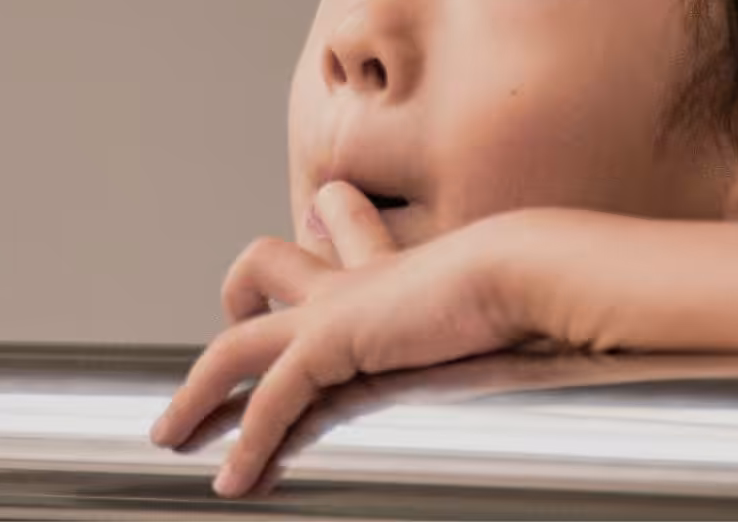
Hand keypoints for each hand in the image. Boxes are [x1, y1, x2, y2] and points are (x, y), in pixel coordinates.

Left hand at [149, 183, 535, 497]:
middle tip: (197, 382)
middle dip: (229, 317)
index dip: (304, 270)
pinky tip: (234, 483)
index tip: (273, 300)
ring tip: (170, 438)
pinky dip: (248, 443)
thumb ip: (513, 329)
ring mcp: (335, 308)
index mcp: (392, 269)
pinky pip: (270, 401)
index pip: (333, 254)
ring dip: (198, 393)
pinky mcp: (331, 341)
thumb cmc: (540, 295)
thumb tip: (567, 345)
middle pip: (263, 272)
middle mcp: (354, 280)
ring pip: (236, 342)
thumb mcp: (506, 317)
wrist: (536, 275)